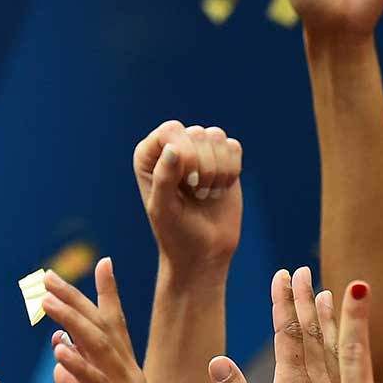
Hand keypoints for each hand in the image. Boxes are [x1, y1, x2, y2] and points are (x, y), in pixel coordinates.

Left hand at [133, 121, 242, 270]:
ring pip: (217, 137)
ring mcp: (198, 151)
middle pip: (197, 133)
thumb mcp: (163, 209)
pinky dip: (232, 170)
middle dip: (204, 167)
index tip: (187, 183)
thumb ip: (164, 178)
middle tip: (196, 193)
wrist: (203, 252)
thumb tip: (173, 148)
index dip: (185, 153)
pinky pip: (234, 147)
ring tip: (206, 193)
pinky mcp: (223, 160)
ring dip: (218, 170)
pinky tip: (221, 189)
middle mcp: (172, 147)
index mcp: (149, 155)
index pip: (171, 130)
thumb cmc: (176, 233)